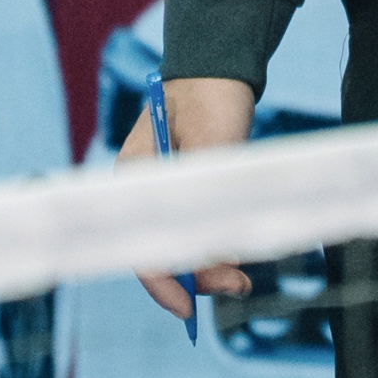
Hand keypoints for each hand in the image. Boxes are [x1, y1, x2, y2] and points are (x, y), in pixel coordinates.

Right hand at [117, 74, 255, 319]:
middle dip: (198, 278)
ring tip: (243, 273)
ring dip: (211, 264)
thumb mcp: (211, 150)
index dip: (163, 285)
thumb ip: (211, 202)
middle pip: (163, 252)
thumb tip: (221, 257)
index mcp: (134, 178)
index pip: (140, 247)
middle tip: (239, 284)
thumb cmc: (211, 100)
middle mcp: (144, 192)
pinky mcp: (189, 194)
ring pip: (182, 246)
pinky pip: (197, 231)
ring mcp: (165, 193)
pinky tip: (238, 251)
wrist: (219, 69)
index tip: (187, 309)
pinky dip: (215, 246)